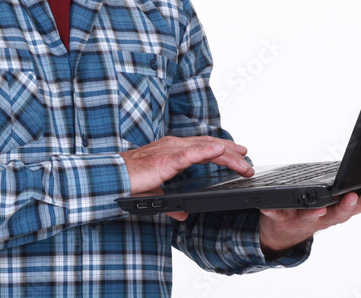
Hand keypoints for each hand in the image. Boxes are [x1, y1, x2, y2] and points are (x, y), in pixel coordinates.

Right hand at [120, 135, 253, 212]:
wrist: (112, 178)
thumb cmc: (130, 181)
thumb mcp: (156, 193)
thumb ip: (171, 202)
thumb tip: (183, 213)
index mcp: (173, 151)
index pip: (203, 147)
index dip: (221, 149)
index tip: (237, 153)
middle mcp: (174, 146)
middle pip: (209, 145)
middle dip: (231, 151)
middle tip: (247, 157)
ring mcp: (171, 150)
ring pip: (205, 148)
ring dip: (227, 153)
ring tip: (243, 159)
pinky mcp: (166, 159)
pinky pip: (191, 153)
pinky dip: (207, 150)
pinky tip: (220, 150)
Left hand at [258, 177, 360, 257]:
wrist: (287, 231)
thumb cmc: (319, 213)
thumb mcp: (344, 207)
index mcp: (338, 212)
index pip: (358, 205)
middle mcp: (323, 218)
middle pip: (337, 214)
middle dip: (346, 206)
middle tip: (353, 196)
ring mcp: (302, 219)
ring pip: (311, 218)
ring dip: (316, 214)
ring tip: (320, 207)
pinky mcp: (281, 217)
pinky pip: (276, 214)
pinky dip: (273, 210)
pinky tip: (268, 205)